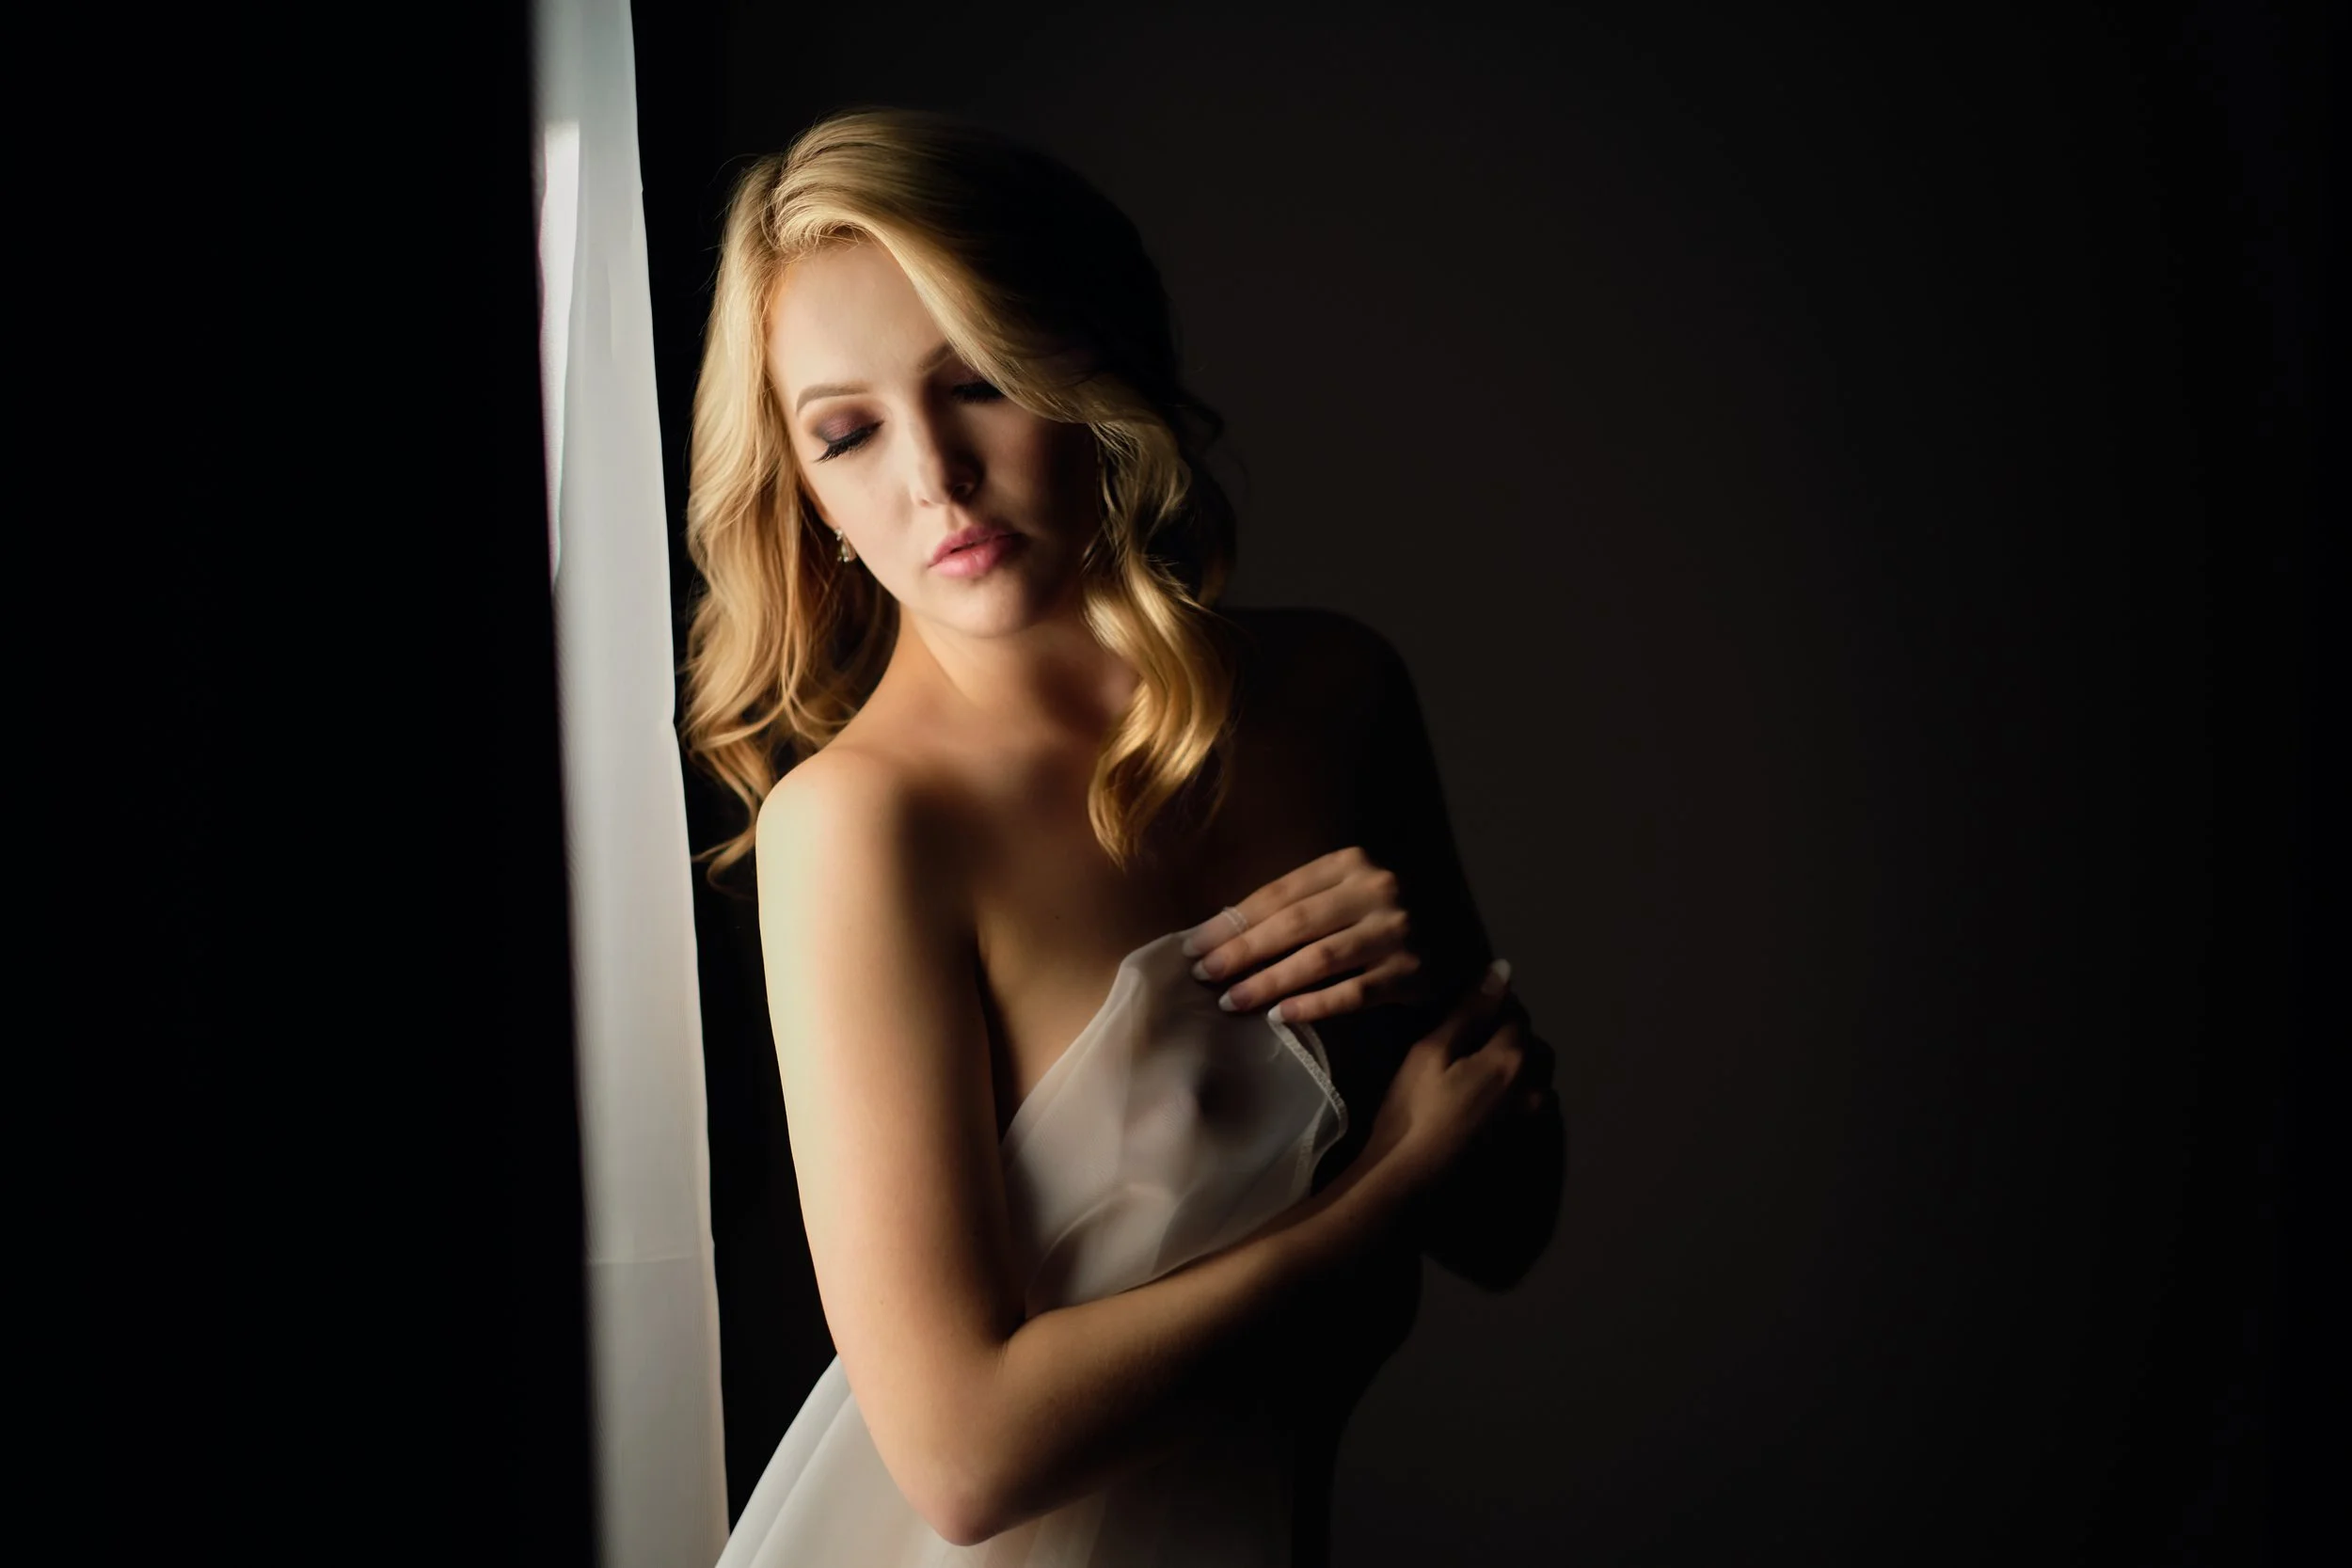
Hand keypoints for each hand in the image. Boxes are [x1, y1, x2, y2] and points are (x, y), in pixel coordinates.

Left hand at [1179, 846, 1427, 1024]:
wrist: (1454, 941)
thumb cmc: (1380, 919)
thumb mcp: (1343, 895)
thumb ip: (1298, 906)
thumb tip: (1219, 933)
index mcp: (1351, 863)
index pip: (1280, 892)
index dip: (1233, 921)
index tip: (1194, 946)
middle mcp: (1378, 889)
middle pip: (1296, 923)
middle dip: (1243, 951)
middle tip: (1205, 975)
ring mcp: (1398, 930)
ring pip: (1321, 959)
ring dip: (1270, 981)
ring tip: (1233, 1001)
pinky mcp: (1412, 971)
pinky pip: (1354, 993)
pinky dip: (1314, 1005)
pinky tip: (1281, 1016)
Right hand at [1357, 960, 1553, 1204]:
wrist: (1410, 1182)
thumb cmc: (1414, 1110)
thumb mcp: (1432, 1051)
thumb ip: (1471, 1010)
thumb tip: (1503, 970)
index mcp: (1514, 1058)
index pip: (1516, 1013)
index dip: (1491, 1006)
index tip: (1464, 1012)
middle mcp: (1536, 1088)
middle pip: (1533, 1047)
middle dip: (1509, 1037)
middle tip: (1467, 1045)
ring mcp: (1534, 1122)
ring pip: (1536, 1080)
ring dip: (1516, 1070)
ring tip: (1477, 1077)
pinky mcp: (1525, 1147)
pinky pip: (1531, 1109)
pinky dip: (1515, 1099)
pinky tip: (1483, 1108)